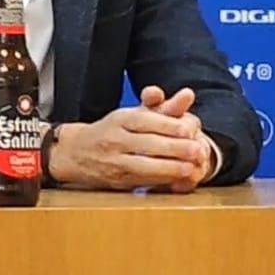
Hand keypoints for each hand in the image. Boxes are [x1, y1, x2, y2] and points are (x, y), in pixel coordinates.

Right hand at [49, 86, 207, 190]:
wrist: (77, 153)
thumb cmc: (113, 131)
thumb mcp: (134, 115)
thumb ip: (164, 106)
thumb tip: (189, 94)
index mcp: (120, 119)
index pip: (145, 120)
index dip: (168, 125)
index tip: (189, 130)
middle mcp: (114, 139)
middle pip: (147, 143)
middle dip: (174, 148)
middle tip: (197, 150)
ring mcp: (114, 161)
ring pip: (143, 165)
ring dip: (169, 168)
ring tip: (191, 168)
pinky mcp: (116, 180)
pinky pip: (141, 180)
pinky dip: (161, 180)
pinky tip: (177, 179)